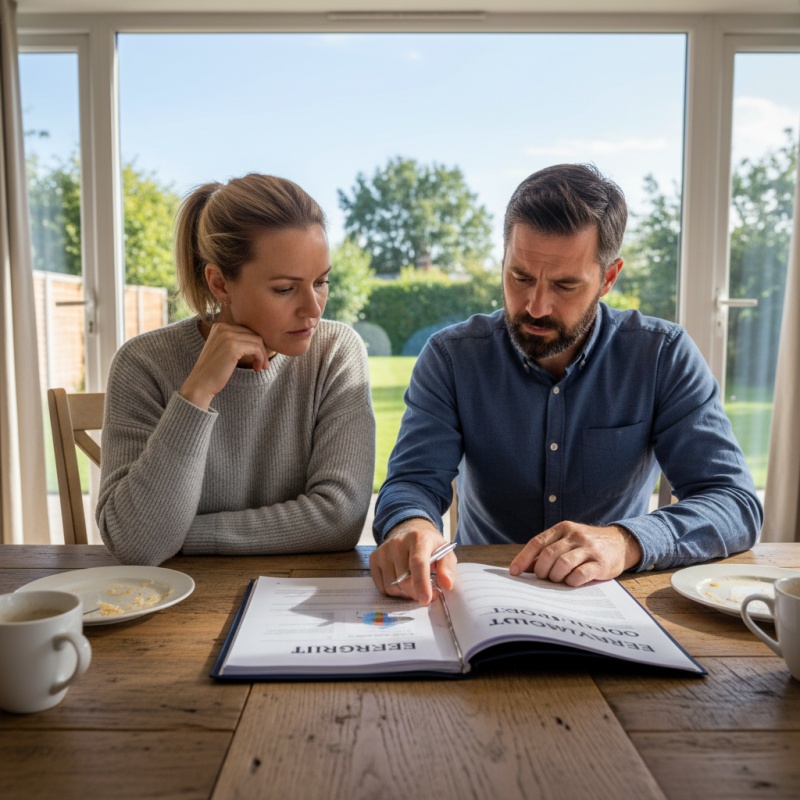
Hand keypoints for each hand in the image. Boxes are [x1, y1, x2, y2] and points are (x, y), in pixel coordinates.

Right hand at [179, 322, 271, 410]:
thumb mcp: (223, 350)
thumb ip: (235, 341)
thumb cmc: (213, 370)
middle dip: (261, 349)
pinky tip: (256, 369)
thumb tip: (260, 339)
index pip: (246, 330)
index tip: (257, 358)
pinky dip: (261, 358)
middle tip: (262, 364)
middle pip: (253, 333)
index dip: (255, 344)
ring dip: (262, 355)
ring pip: (257, 340)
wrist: (200, 384)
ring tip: (260, 367)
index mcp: (219, 326)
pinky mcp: (233, 347)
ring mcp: (227, 336)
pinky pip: (256, 348)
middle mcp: (222, 327)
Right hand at [369, 519, 457, 605]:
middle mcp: (397, 543)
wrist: (409, 530)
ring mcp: (383, 551)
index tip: (426, 600)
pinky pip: (382, 587)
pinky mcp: (374, 558)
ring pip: (392, 587)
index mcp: (418, 538)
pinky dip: (394, 592)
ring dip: (405, 594)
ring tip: (414, 585)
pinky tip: (402, 583)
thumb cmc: (429, 545)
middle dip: (416, 593)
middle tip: (427, 593)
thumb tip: (447, 584)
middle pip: (404, 580)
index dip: (421, 583)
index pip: (417, 563)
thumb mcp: (444, 552)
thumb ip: (447, 568)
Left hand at [508, 522, 641, 586]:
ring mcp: (588, 548)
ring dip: (555, 576)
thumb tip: (524, 568)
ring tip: (557, 580)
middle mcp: (574, 535)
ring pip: (563, 563)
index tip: (514, 572)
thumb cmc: (586, 545)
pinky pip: (580, 574)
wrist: (620, 543)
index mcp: (562, 528)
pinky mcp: (601, 562)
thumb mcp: (567, 541)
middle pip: (548, 554)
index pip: (537, 542)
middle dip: (541, 570)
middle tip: (543, 578)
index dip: (523, 558)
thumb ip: (547, 551)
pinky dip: (571, 581)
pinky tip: (571, 582)